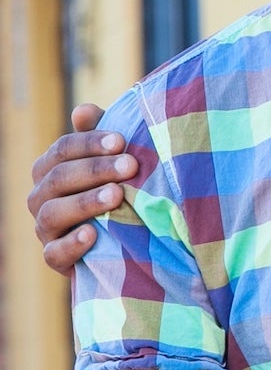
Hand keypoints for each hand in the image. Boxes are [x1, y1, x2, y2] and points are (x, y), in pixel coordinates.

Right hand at [27, 103, 138, 273]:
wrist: (121, 243)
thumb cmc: (116, 190)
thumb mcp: (113, 162)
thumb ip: (100, 137)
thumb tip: (84, 111)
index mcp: (50, 168)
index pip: (63, 149)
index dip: (91, 143)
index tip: (122, 140)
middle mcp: (41, 197)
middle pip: (59, 177)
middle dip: (96, 169)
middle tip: (131, 166)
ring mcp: (44, 229)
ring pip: (53, 213)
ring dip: (86, 202)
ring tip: (117, 195)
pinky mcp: (55, 258)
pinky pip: (54, 253)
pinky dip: (72, 244)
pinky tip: (93, 234)